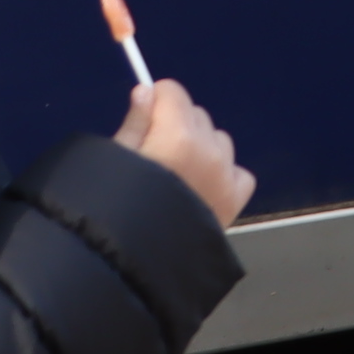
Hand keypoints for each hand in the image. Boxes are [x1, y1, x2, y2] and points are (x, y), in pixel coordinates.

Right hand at [122, 78, 252, 226]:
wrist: (139, 261)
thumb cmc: (115, 207)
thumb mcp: (115, 161)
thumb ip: (136, 122)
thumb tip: (147, 92)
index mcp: (179, 133)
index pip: (173, 92)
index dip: (155, 105)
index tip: (143, 123)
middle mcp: (210, 148)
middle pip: (195, 114)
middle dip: (176, 125)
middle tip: (154, 156)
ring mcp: (227, 174)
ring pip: (218, 140)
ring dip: (201, 148)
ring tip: (176, 176)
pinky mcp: (237, 198)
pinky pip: (238, 171)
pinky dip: (224, 173)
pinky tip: (202, 189)